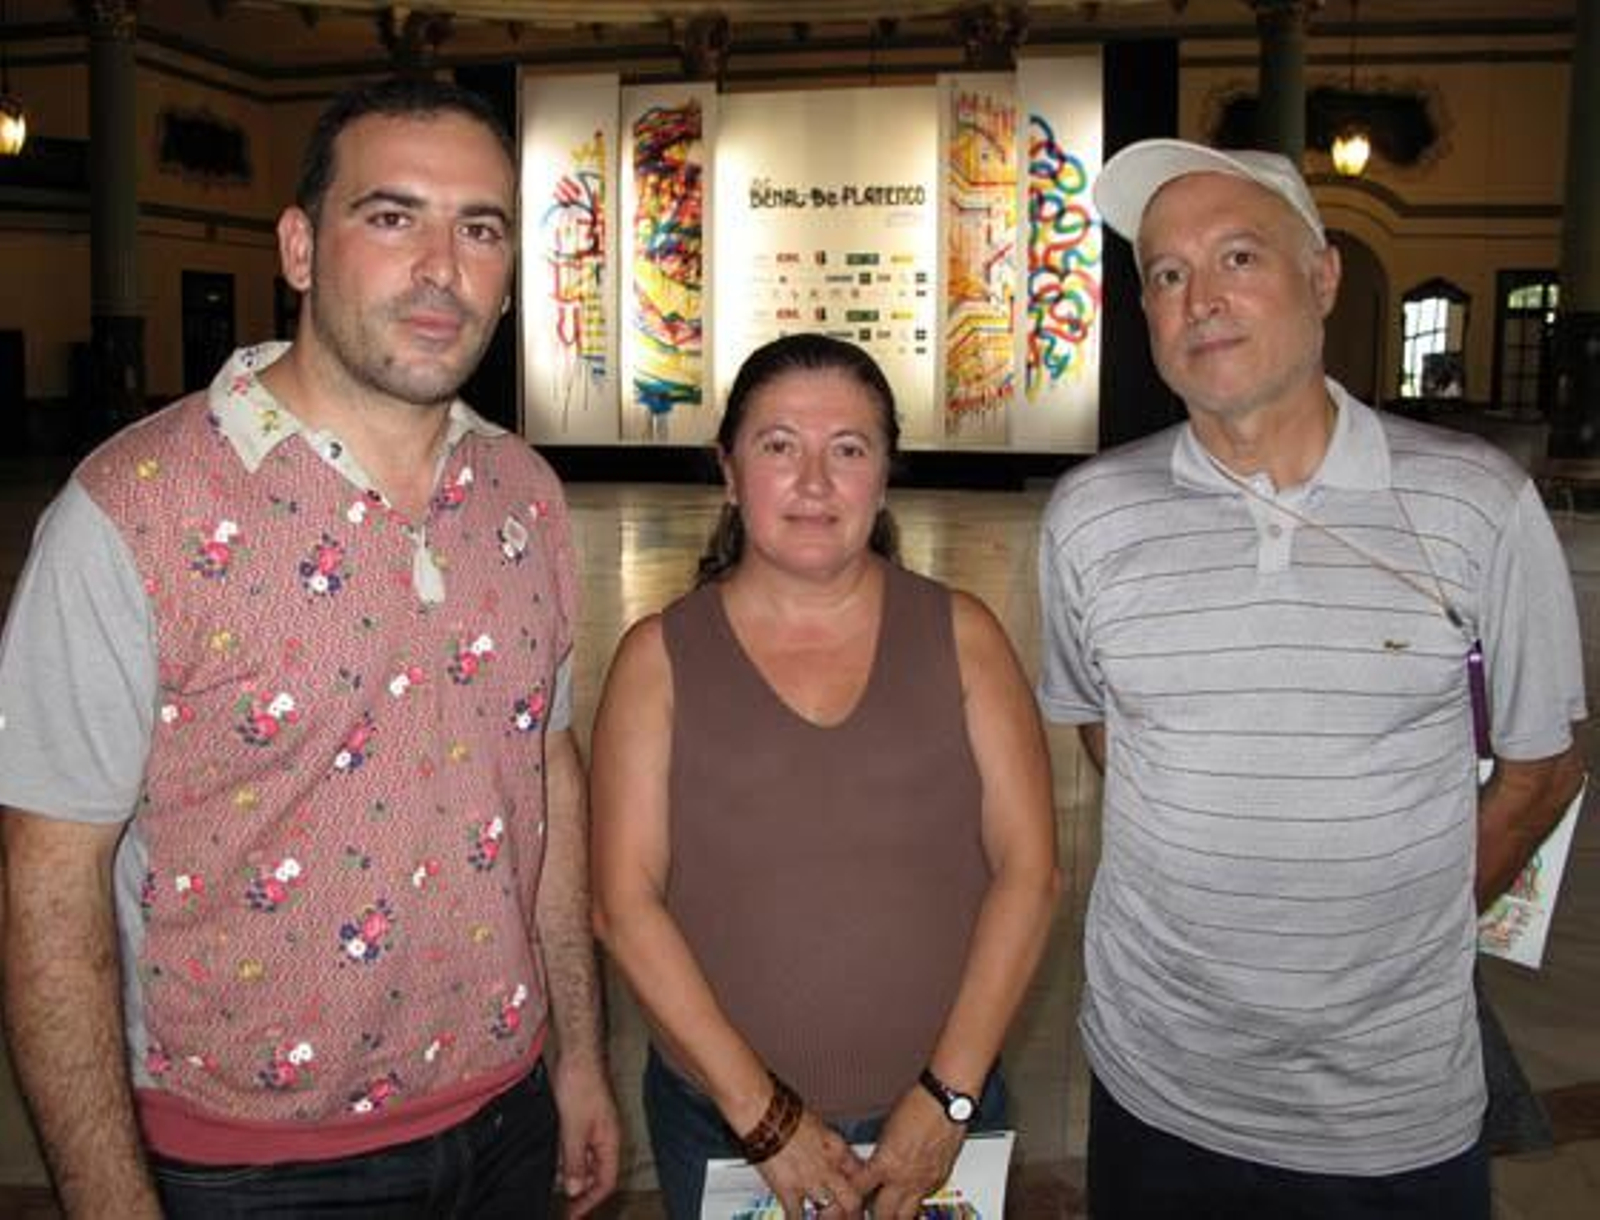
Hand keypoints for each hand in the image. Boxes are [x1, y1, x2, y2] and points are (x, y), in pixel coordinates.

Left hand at [549, 1056, 621, 1217]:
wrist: (577, 1054)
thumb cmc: (581, 1085)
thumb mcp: (574, 1128)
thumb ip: (575, 1160)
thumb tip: (576, 1189)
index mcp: (610, 1142)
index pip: (605, 1182)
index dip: (590, 1201)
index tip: (572, 1215)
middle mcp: (605, 1137)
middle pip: (597, 1174)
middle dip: (581, 1191)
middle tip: (562, 1205)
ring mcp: (594, 1127)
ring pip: (586, 1160)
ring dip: (572, 1174)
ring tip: (554, 1185)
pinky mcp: (582, 1118)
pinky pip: (577, 1146)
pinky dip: (567, 1157)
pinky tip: (554, 1160)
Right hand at [754, 1110, 868, 1218]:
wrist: (764, 1112)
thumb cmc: (785, 1112)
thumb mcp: (816, 1124)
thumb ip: (824, 1142)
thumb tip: (824, 1148)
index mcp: (836, 1148)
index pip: (860, 1173)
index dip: (862, 1187)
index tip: (860, 1194)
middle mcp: (828, 1167)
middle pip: (853, 1200)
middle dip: (854, 1212)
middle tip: (852, 1217)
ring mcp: (810, 1181)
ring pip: (831, 1213)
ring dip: (830, 1218)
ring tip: (826, 1219)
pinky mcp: (788, 1190)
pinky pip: (797, 1216)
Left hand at [858, 1086, 964, 1219]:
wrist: (945, 1101)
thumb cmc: (916, 1106)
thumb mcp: (885, 1129)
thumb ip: (879, 1154)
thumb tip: (873, 1166)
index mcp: (885, 1164)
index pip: (859, 1191)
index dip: (852, 1196)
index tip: (850, 1198)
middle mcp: (904, 1179)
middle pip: (883, 1214)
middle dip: (874, 1215)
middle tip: (869, 1212)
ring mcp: (923, 1183)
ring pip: (906, 1215)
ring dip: (896, 1215)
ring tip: (890, 1212)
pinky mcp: (938, 1180)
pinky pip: (923, 1198)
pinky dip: (914, 1200)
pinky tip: (910, 1193)